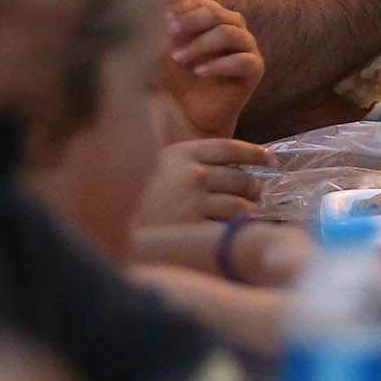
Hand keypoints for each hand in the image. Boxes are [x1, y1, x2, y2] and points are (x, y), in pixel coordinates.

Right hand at [136, 136, 272, 226]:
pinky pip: (229, 227)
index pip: (230, 148)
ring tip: (242, 213)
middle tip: (256, 192)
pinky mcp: (196, 227)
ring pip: (240, 204)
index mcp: (181, 153)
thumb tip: (222, 168)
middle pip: (240, 177)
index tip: (269, 159)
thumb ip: (185, 164)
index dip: (254, 153)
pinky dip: (234, 230)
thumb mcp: (155, 168)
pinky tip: (231, 232)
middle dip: (253, 187)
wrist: (111, 231)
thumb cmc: (133, 201)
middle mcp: (192, 173)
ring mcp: (195, 201)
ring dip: (245, 210)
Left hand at [162, 0, 264, 136]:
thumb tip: (160, 8)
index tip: (160, 19)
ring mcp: (246, 47)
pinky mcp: (254, 69)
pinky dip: (219, 65)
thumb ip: (165, 31)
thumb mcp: (164, 53)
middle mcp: (232, 27)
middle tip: (168, 31)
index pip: (200, 3)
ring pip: (230, 33)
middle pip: (216, 13)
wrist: (190, 115)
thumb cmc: (176, 80)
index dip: (181, 8)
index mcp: (211, 18)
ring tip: (179, 58)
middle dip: (191, 20)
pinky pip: (242, 60)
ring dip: (201, 44)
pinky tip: (199, 72)